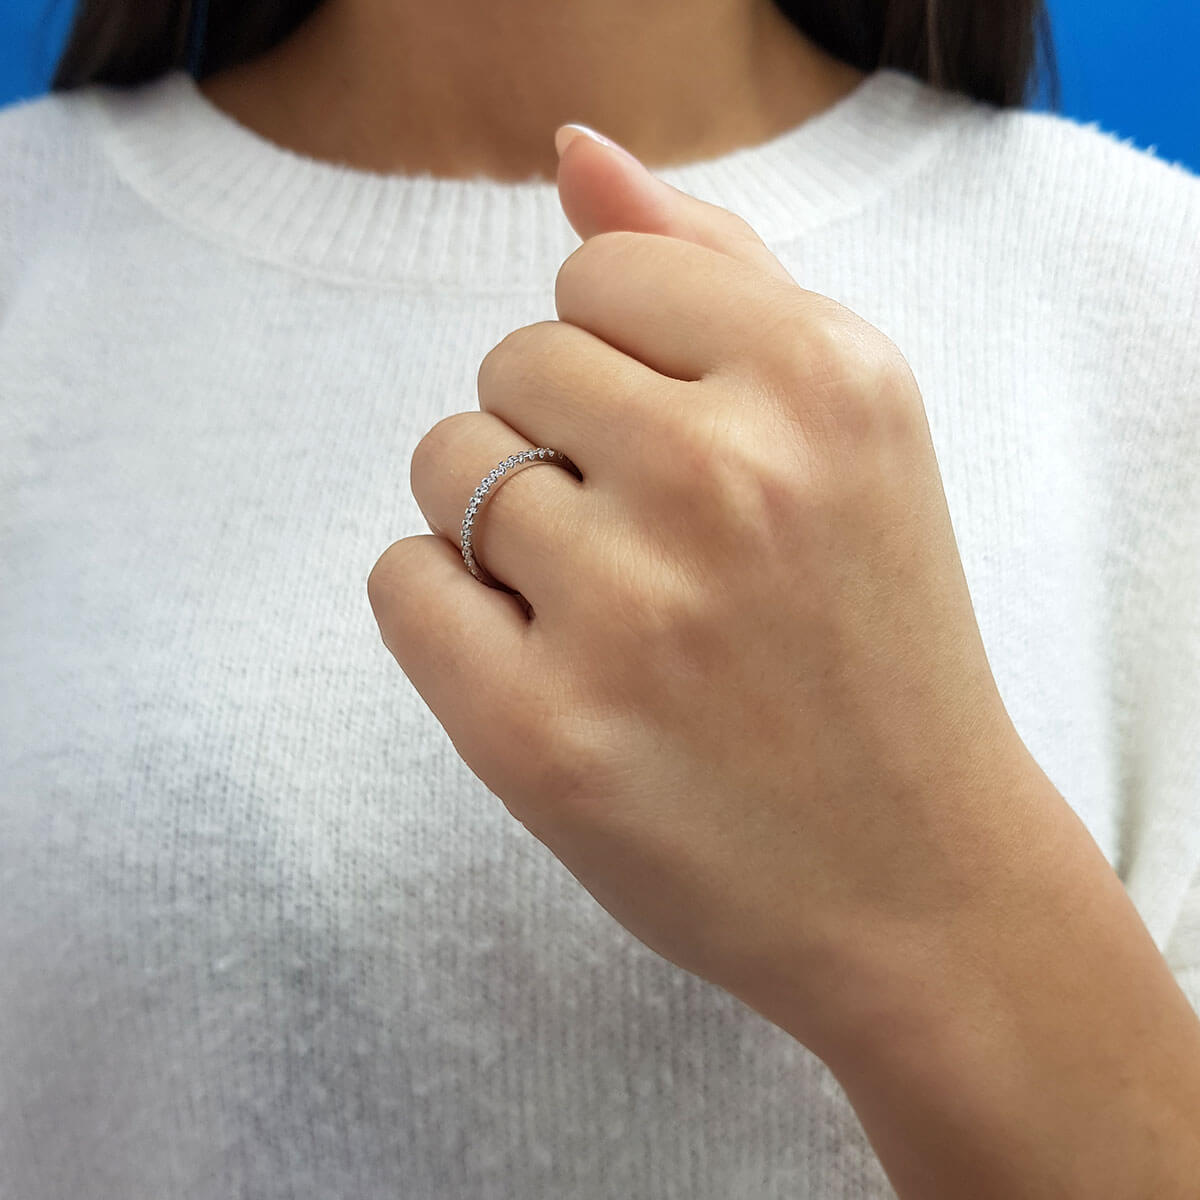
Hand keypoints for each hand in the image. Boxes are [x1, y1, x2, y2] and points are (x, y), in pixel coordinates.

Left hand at [367, 124, 1064, 1055]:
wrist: (915, 877)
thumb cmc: (873, 643)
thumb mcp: (850, 426)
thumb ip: (716, 268)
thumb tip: (576, 155)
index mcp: (826, 379)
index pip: (598, 274)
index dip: (622, 362)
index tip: (676, 447)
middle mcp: (731, 475)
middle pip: (512, 361)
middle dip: (559, 440)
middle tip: (651, 548)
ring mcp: (631, 612)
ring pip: (447, 463)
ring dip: (499, 523)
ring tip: (603, 610)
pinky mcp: (540, 735)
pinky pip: (401, 582)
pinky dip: (446, 609)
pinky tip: (536, 664)